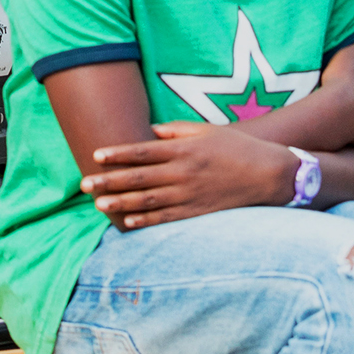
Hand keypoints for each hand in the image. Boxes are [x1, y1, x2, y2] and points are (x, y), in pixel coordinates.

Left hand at [81, 121, 294, 228]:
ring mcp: (190, 194)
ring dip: (121, 203)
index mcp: (184, 149)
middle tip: (84, 184)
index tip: (96, 155)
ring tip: (99, 204)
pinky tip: (128, 223)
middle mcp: (183, 172)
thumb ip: (176, 130)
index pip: (142, 151)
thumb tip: (149, 132)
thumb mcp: (207, 130)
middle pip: (139, 178)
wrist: (268, 174)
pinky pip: (167, 218)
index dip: (117, 154)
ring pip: (148, 200)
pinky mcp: (198, 212)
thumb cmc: (237, 147)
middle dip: (109, 181)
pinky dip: (146, 221)